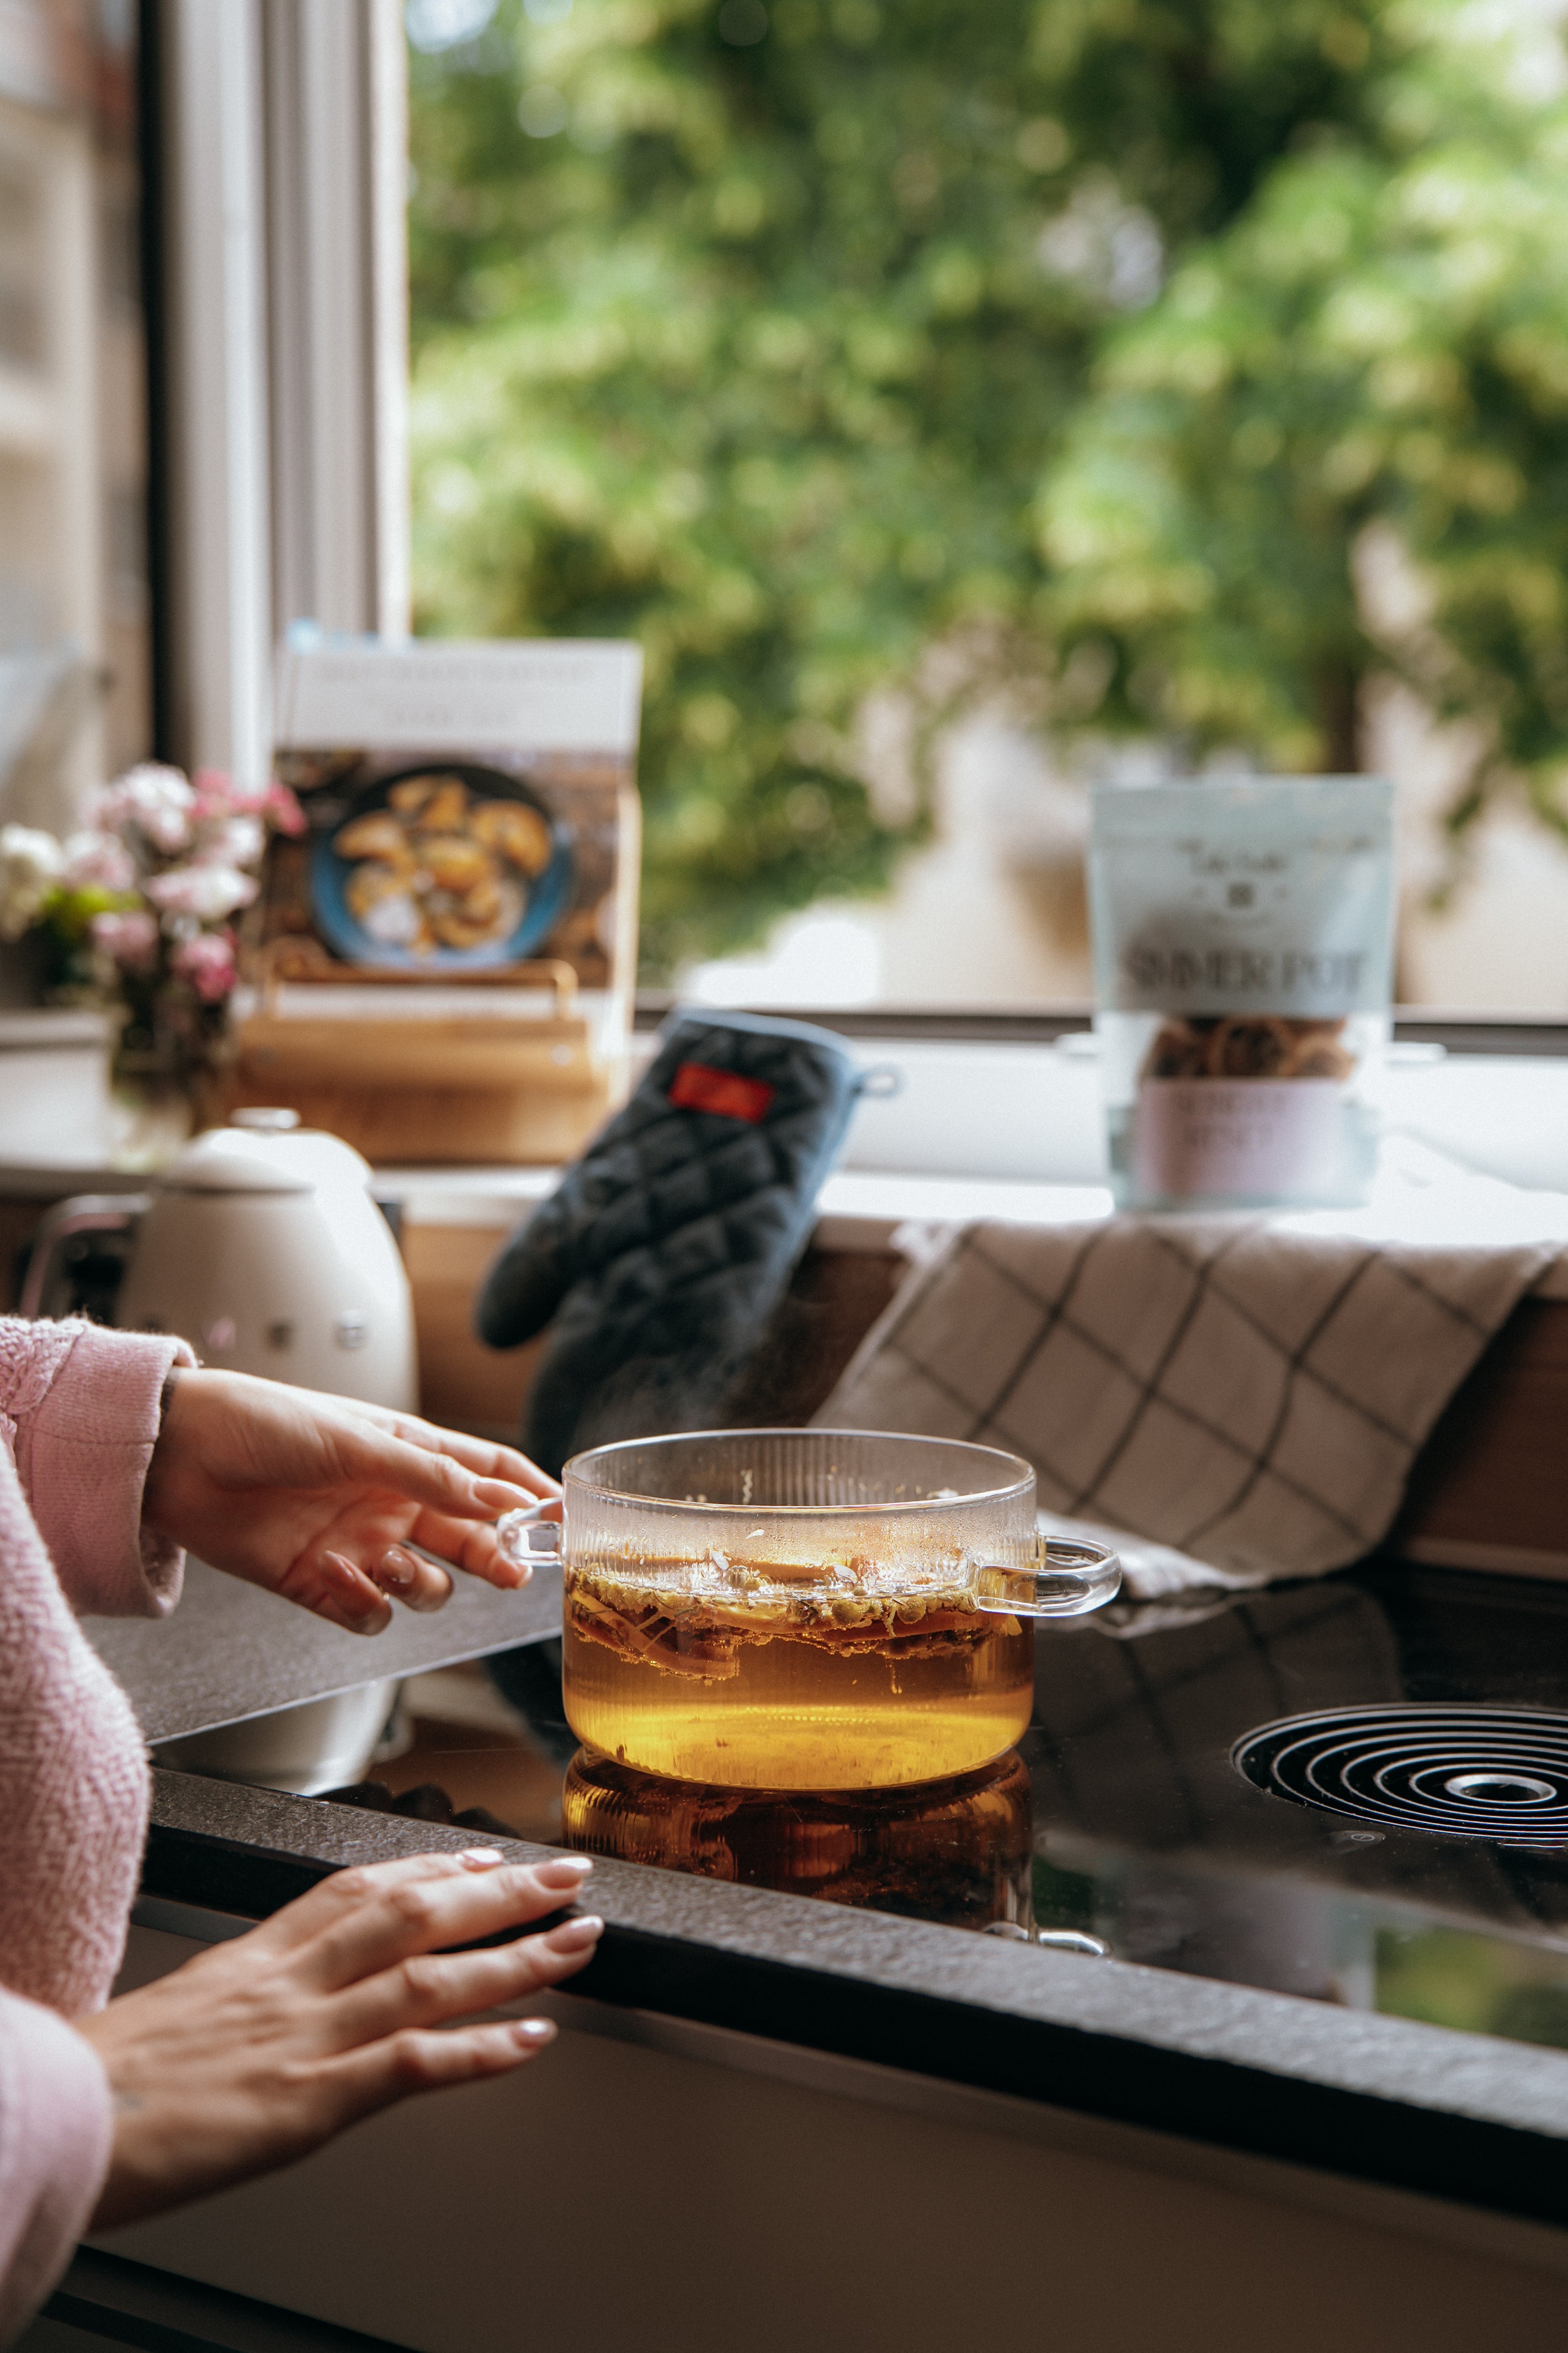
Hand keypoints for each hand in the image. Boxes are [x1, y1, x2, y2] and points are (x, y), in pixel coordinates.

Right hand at [77, 1848, 600, 2228]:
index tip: (480, 1850)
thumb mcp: (173, 2016)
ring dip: (516, 1956)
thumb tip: (265, 2007)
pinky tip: (535, 2036)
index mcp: (252, 1959)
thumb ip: (235, 2002)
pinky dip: (483, 2049)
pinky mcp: (309, 2101)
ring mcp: (305, 2037)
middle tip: (567, 1873)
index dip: (429, 1865)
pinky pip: (414, 2063)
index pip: (357, 1888)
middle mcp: (288, 1984)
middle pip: (413, 1912)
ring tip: (579, 1939)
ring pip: (432, 1975)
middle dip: (498, 1889)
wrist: (51, 2119)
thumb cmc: (101, 2082)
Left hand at [143, 1366, 558, 1631]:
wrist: (177, 1458)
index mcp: (407, 1454)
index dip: (530, 1493)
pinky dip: (363, 1605)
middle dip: (496, 1555)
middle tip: (512, 1571)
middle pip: (469, 1537)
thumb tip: (503, 1500)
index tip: (565, 1517)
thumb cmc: (262, 1423)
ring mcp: (359, 1544)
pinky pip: (368, 1614)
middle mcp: (391, 1501)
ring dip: (421, 1582)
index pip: (488, 1472)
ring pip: (426, 1584)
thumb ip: (431, 1477)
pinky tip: (339, 1577)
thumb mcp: (357, 1441)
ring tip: (391, 1563)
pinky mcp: (320, 1584)